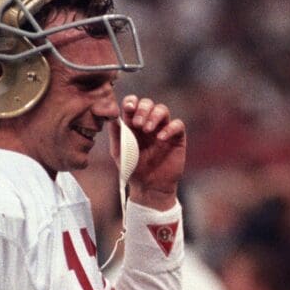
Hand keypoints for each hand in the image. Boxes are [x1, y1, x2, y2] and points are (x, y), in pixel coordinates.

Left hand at [111, 95, 185, 210]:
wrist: (149, 187)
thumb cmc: (133, 170)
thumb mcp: (119, 152)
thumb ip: (116, 134)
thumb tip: (112, 116)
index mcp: (133, 124)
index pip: (133, 104)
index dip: (131, 101)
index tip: (128, 108)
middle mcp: (149, 124)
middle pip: (148, 104)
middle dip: (142, 109)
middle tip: (138, 123)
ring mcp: (163, 129)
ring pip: (162, 110)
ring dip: (154, 116)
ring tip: (147, 130)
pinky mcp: (177, 138)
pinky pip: (177, 125)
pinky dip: (170, 128)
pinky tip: (161, 138)